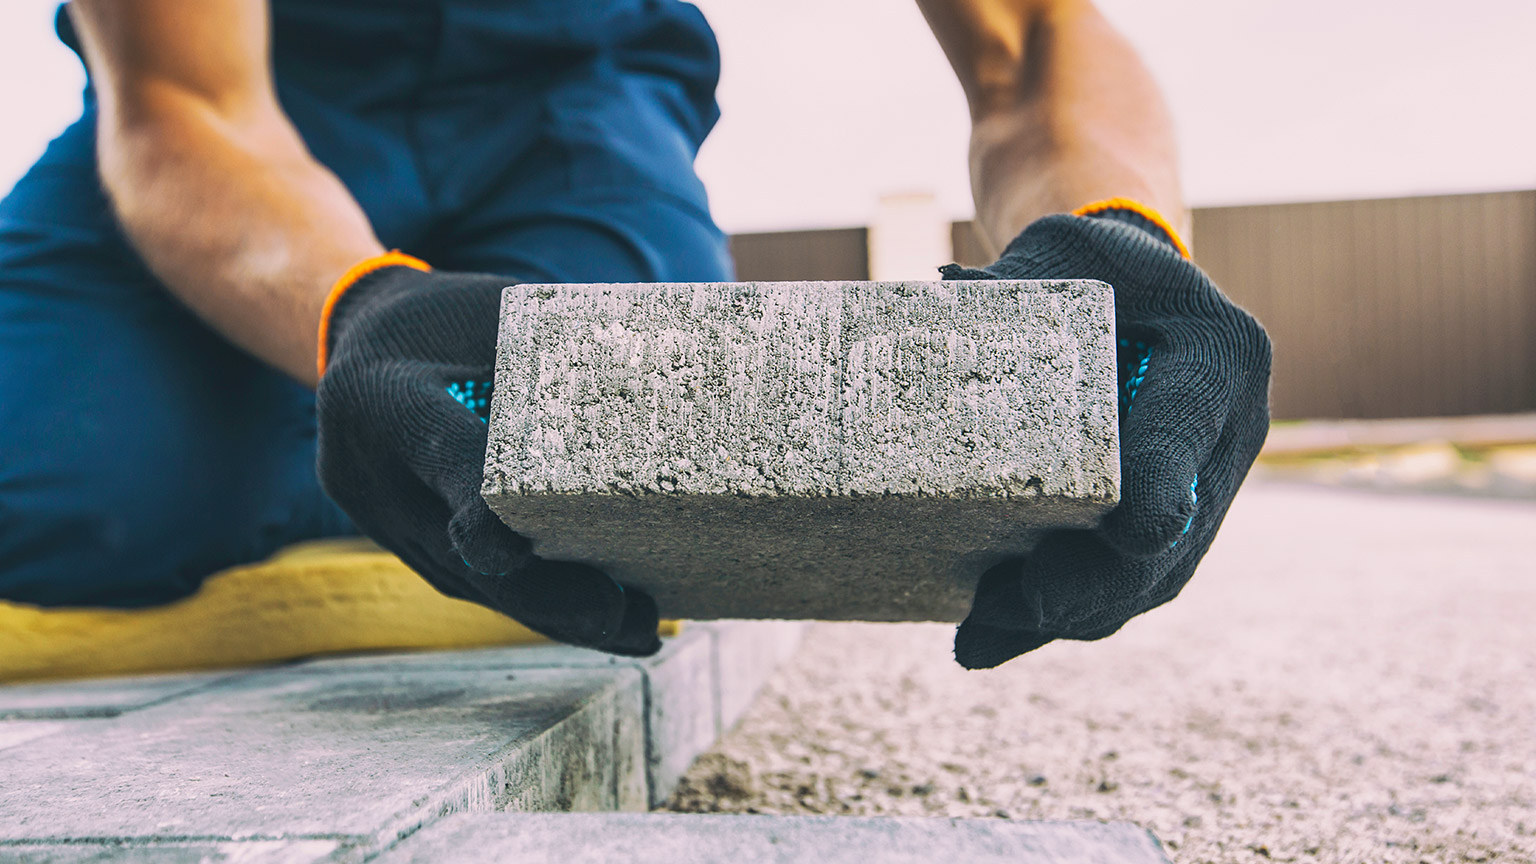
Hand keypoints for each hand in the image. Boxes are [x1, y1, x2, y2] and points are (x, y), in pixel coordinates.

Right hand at [315, 255, 661, 654]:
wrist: (362, 339)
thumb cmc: (451, 315)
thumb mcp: (498, 309)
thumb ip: (561, 349)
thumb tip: (674, 368)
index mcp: (383, 396)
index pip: (442, 457)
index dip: (484, 509)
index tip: (525, 549)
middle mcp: (368, 471)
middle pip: (458, 549)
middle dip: (542, 591)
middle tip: (620, 615)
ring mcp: (379, 519)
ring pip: (468, 583)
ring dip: (551, 614)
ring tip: (638, 630)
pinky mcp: (403, 543)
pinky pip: (470, 584)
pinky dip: (534, 605)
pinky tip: (601, 624)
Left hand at [940, 203, 1271, 667]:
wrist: (1135, 291)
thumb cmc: (1091, 266)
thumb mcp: (1058, 255)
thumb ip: (1008, 289)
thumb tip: (932, 304)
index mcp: (1218, 354)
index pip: (1189, 433)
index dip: (1163, 490)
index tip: (1129, 532)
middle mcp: (1230, 430)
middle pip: (1173, 534)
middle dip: (1096, 584)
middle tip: (1013, 608)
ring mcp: (1210, 486)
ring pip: (1152, 578)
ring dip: (1072, 618)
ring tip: (982, 637)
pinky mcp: (1177, 522)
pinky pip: (1131, 583)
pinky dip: (1070, 614)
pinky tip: (998, 633)